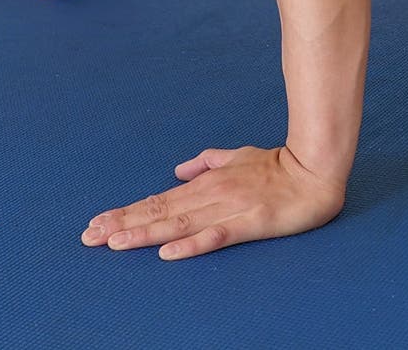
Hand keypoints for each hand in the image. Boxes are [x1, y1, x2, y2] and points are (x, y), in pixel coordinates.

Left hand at [81, 144, 345, 260]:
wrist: (317, 169)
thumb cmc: (279, 165)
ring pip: (180, 223)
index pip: (158, 200)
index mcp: (207, 183)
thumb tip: (180, 170)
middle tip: (90, 237)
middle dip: (123, 224)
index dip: (127, 212)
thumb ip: (208, 162)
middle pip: (160, 212)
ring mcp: (230, 208)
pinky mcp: (251, 223)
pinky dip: (191, 244)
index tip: (97, 223)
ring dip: (146, 233)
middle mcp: (212, 194)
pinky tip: (168, 252)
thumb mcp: (238, 156)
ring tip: (115, 242)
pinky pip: (217, 236)